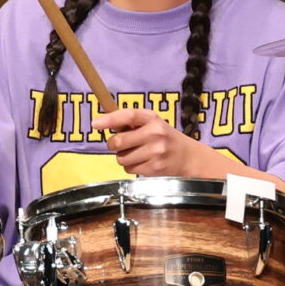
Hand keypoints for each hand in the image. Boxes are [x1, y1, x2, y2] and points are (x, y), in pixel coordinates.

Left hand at [95, 107, 226, 178]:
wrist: (189, 158)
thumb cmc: (165, 139)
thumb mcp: (153, 125)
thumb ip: (132, 124)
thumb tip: (102, 123)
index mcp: (152, 118)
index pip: (128, 115)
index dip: (109, 119)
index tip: (95, 124)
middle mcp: (155, 133)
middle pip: (118, 141)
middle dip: (114, 145)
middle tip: (121, 145)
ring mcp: (156, 151)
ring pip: (122, 159)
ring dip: (124, 159)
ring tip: (138, 155)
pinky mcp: (155, 167)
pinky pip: (130, 170)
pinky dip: (133, 168)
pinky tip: (145, 163)